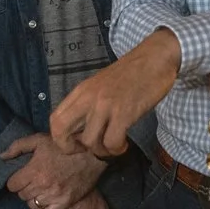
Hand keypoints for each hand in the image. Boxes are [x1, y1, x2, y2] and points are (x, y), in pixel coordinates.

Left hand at [1, 130, 105, 208]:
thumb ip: (18, 147)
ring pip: (32, 205)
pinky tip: (43, 205)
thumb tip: (1, 157)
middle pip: (22, 195)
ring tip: (39, 192)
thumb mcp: (39, 140)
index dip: (15, 181)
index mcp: (33, 170)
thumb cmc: (63, 146)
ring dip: (33, 199)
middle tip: (32, 183)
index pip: (12, 185)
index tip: (21, 177)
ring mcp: (53, 196)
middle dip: (24, 189)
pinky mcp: (64, 203)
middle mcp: (42, 185)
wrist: (91, 154)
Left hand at [52, 30, 180, 157]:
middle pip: (61, 130)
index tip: (78, 143)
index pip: (55, 119)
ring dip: (102, 150)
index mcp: (81, 91)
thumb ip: (89, 103)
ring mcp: (105, 105)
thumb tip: (81, 129)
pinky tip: (124, 143)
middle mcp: (88, 98)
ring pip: (89, 141)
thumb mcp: (101, 85)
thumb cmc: (131, 73)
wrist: (154, 58)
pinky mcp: (124, 112)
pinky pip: (112, 141)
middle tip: (89, 149)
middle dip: (71, 148)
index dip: (61, 139)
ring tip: (113, 144)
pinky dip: (118, 148)